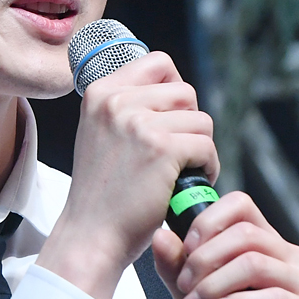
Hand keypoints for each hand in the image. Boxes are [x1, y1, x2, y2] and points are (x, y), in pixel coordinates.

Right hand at [37, 51, 218, 298]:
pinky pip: (206, 146)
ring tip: (180, 172)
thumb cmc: (101, 193)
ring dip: (199, 148)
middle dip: (189, 125)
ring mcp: (138, 123)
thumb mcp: (99, 133)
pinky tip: (185, 184)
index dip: (174, 90)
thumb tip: (172, 88)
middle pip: (185, 92)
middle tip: (176, 154)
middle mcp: (116, 101)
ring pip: (201, 120)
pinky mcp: (162, 148)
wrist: (91, 235)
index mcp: (100, 93)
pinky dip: (207, 168)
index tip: (170, 119)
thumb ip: (126, 107)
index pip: (159, 63)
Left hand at [153, 192, 298, 298]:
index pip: (241, 206)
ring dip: (215, 282)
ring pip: (255, 261)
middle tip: (184, 287)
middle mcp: (292, 259)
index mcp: (267, 247)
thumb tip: (160, 234)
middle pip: (244, 231)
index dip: (207, 220)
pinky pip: (274, 296)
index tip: (183, 248)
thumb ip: (177, 272)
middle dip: (203, 257)